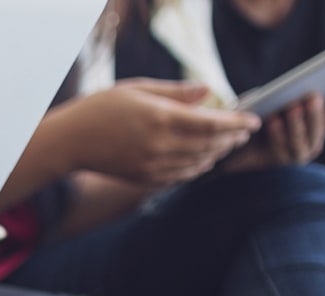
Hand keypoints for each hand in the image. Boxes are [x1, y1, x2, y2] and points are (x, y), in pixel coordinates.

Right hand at [47, 79, 260, 185]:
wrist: (70, 142)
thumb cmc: (101, 108)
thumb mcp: (137, 89)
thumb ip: (175, 92)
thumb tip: (209, 91)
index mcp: (160, 118)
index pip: (212, 123)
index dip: (237, 123)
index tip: (253, 120)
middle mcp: (160, 145)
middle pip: (210, 145)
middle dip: (232, 138)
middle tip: (245, 131)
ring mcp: (153, 165)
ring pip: (199, 162)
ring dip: (219, 153)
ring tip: (229, 144)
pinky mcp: (146, 178)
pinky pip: (183, 175)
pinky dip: (200, 167)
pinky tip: (205, 160)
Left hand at [220, 79, 324, 171]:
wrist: (235, 143)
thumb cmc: (258, 114)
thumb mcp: (274, 98)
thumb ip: (289, 91)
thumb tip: (299, 82)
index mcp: (319, 121)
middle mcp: (314, 140)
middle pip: (322, 127)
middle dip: (317, 112)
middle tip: (313, 96)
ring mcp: (298, 154)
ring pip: (302, 141)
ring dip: (297, 124)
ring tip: (292, 108)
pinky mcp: (279, 164)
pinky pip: (280, 149)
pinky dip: (276, 134)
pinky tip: (272, 121)